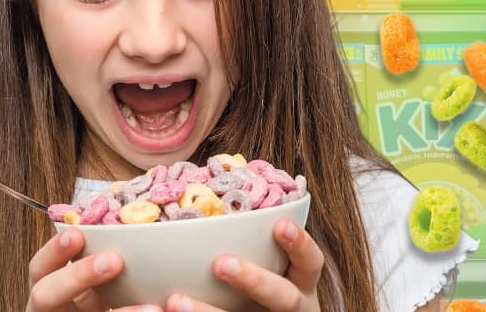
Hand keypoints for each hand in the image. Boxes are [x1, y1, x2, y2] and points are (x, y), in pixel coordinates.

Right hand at [27, 228, 159, 311]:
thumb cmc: (114, 300)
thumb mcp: (106, 287)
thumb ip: (112, 262)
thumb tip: (152, 227)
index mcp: (54, 294)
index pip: (40, 268)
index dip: (54, 251)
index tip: (78, 233)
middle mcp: (54, 311)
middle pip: (45, 294)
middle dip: (76, 276)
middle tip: (115, 260)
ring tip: (153, 309)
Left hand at [164, 219, 322, 311]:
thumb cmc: (258, 295)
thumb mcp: (271, 270)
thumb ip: (250, 243)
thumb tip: (209, 186)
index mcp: (299, 287)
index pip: (310, 264)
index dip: (299, 244)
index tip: (280, 223)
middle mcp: (291, 310)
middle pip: (282, 299)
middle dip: (254, 280)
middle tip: (220, 263)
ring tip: (174, 301)